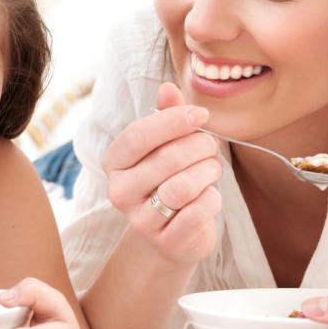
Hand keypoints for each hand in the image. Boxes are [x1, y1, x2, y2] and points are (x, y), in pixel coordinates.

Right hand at [102, 82, 221, 263]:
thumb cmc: (170, 180)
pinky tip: (209, 196)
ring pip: (183, 185)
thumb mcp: (166, 146)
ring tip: (211, 170)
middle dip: (200, 147)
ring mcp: (139, 219)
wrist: (173, 235)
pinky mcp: (165, 241)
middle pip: (167, 159)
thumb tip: (167, 87)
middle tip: (211, 147)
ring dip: (208, 171)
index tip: (202, 115)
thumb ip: (167, 116)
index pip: (138, 136)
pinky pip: (198, 211)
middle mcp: (119, 191)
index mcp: (114, 162)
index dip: (173, 121)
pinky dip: (213, 198)